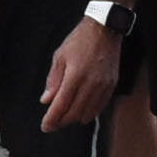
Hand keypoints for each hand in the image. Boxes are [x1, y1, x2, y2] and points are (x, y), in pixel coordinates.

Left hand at [38, 16, 123, 131]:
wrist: (105, 29)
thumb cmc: (79, 40)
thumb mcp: (60, 56)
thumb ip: (53, 80)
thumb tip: (46, 100)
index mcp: (75, 75)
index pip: (61, 105)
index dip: (52, 119)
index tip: (45, 126)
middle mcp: (91, 84)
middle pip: (74, 113)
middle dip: (62, 122)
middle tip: (53, 124)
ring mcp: (104, 86)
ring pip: (88, 113)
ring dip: (75, 119)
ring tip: (65, 118)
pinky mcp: (112, 85)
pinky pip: (100, 107)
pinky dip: (89, 113)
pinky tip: (81, 112)